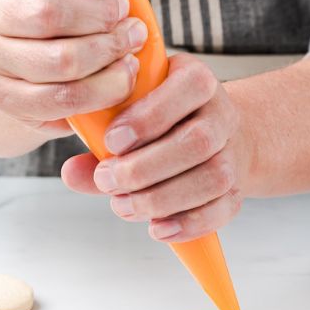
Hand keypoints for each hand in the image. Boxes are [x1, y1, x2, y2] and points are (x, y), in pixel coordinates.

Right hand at [0, 0, 144, 140]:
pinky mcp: (13, 102)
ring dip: (110, 51)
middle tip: (122, 10)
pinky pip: (63, 103)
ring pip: (59, 64)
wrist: (73, 39)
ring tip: (131, 38)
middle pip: (46, 17)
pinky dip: (106, 87)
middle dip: (101, 14)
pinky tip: (125, 69)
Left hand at [61, 55, 252, 242]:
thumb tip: (72, 172)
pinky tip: (159, 228)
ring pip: (214, 176)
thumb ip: (98, 140)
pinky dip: (190, 222)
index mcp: (197, 81)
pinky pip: (225, 207)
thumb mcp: (130, 110)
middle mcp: (222, 114)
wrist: (211, 134)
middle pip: (200, 141)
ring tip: (125, 206)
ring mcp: (233, 152)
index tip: (113, 140)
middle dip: (148, 167)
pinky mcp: (237, 186)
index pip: (190, 88)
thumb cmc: (161, 120)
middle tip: (108, 180)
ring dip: (164, 198)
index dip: (151, 116)